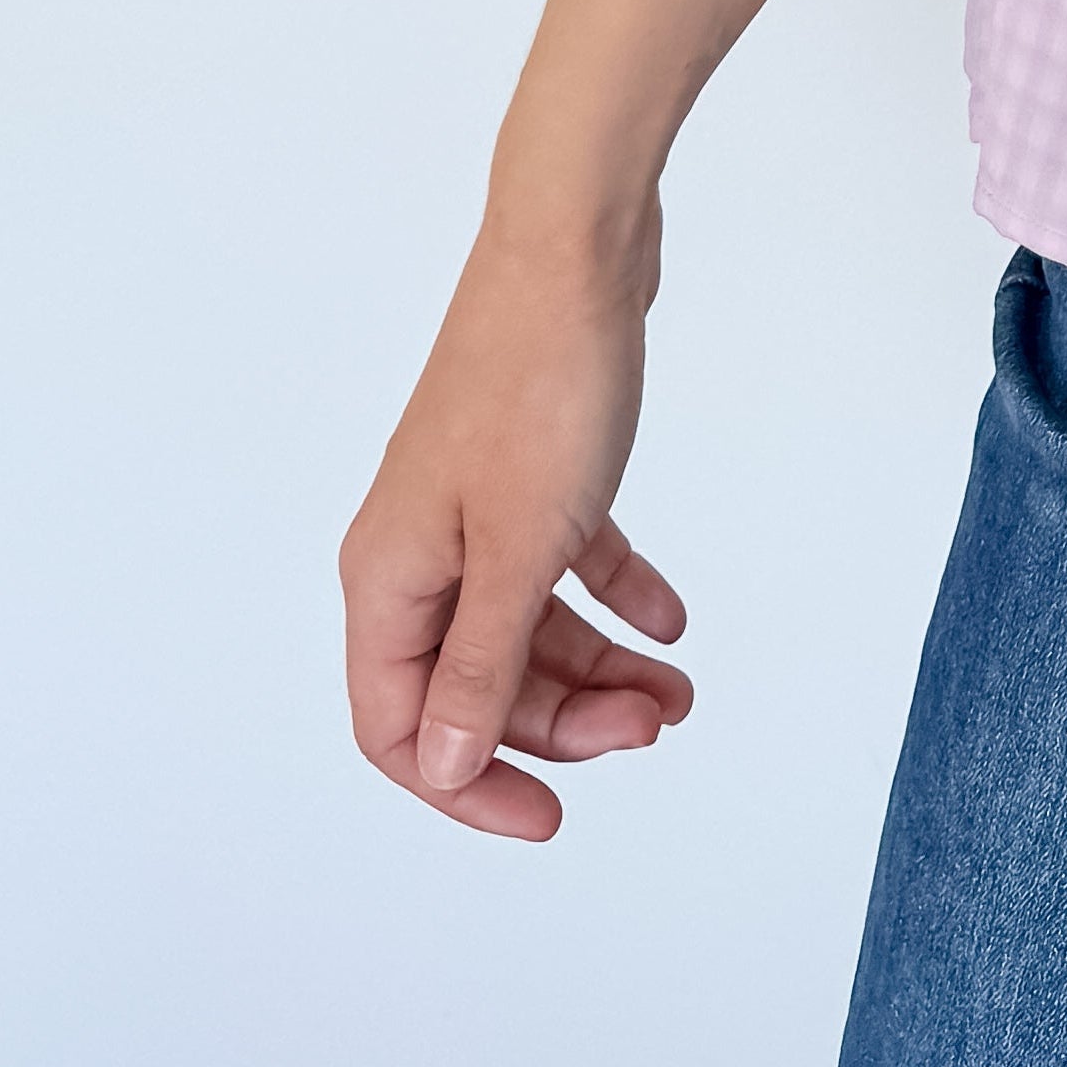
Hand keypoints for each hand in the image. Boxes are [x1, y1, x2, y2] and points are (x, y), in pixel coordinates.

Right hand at [339, 224, 691, 842]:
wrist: (577, 249)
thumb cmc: (538, 388)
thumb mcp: (518, 548)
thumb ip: (482, 666)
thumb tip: (439, 767)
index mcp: (389, 577)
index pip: (398, 727)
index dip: (466, 784)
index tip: (549, 817)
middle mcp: (420, 550)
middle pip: (475, 683)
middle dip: (563, 721)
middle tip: (654, 725)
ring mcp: (474, 509)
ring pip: (527, 626)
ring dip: (599, 668)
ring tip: (677, 691)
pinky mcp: (530, 471)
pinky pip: (563, 562)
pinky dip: (613, 595)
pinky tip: (668, 621)